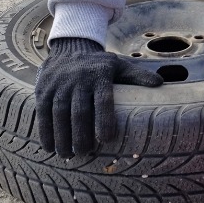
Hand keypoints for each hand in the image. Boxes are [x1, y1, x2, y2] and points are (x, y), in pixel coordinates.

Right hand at [34, 37, 162, 158]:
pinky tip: (50, 147)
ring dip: (62, 137)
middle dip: (80, 134)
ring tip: (68, 155)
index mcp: (100, 75)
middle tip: (85, 153)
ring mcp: (59, 84)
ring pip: (59, 113)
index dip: (104, 119)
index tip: (106, 139)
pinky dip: (45, 131)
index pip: (103, 99)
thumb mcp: (120, 66)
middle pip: (79, 111)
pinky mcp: (44, 89)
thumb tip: (160, 83)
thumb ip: (138, 76)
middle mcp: (79, 79)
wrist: (70, 47)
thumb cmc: (100, 64)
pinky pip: (43, 112)